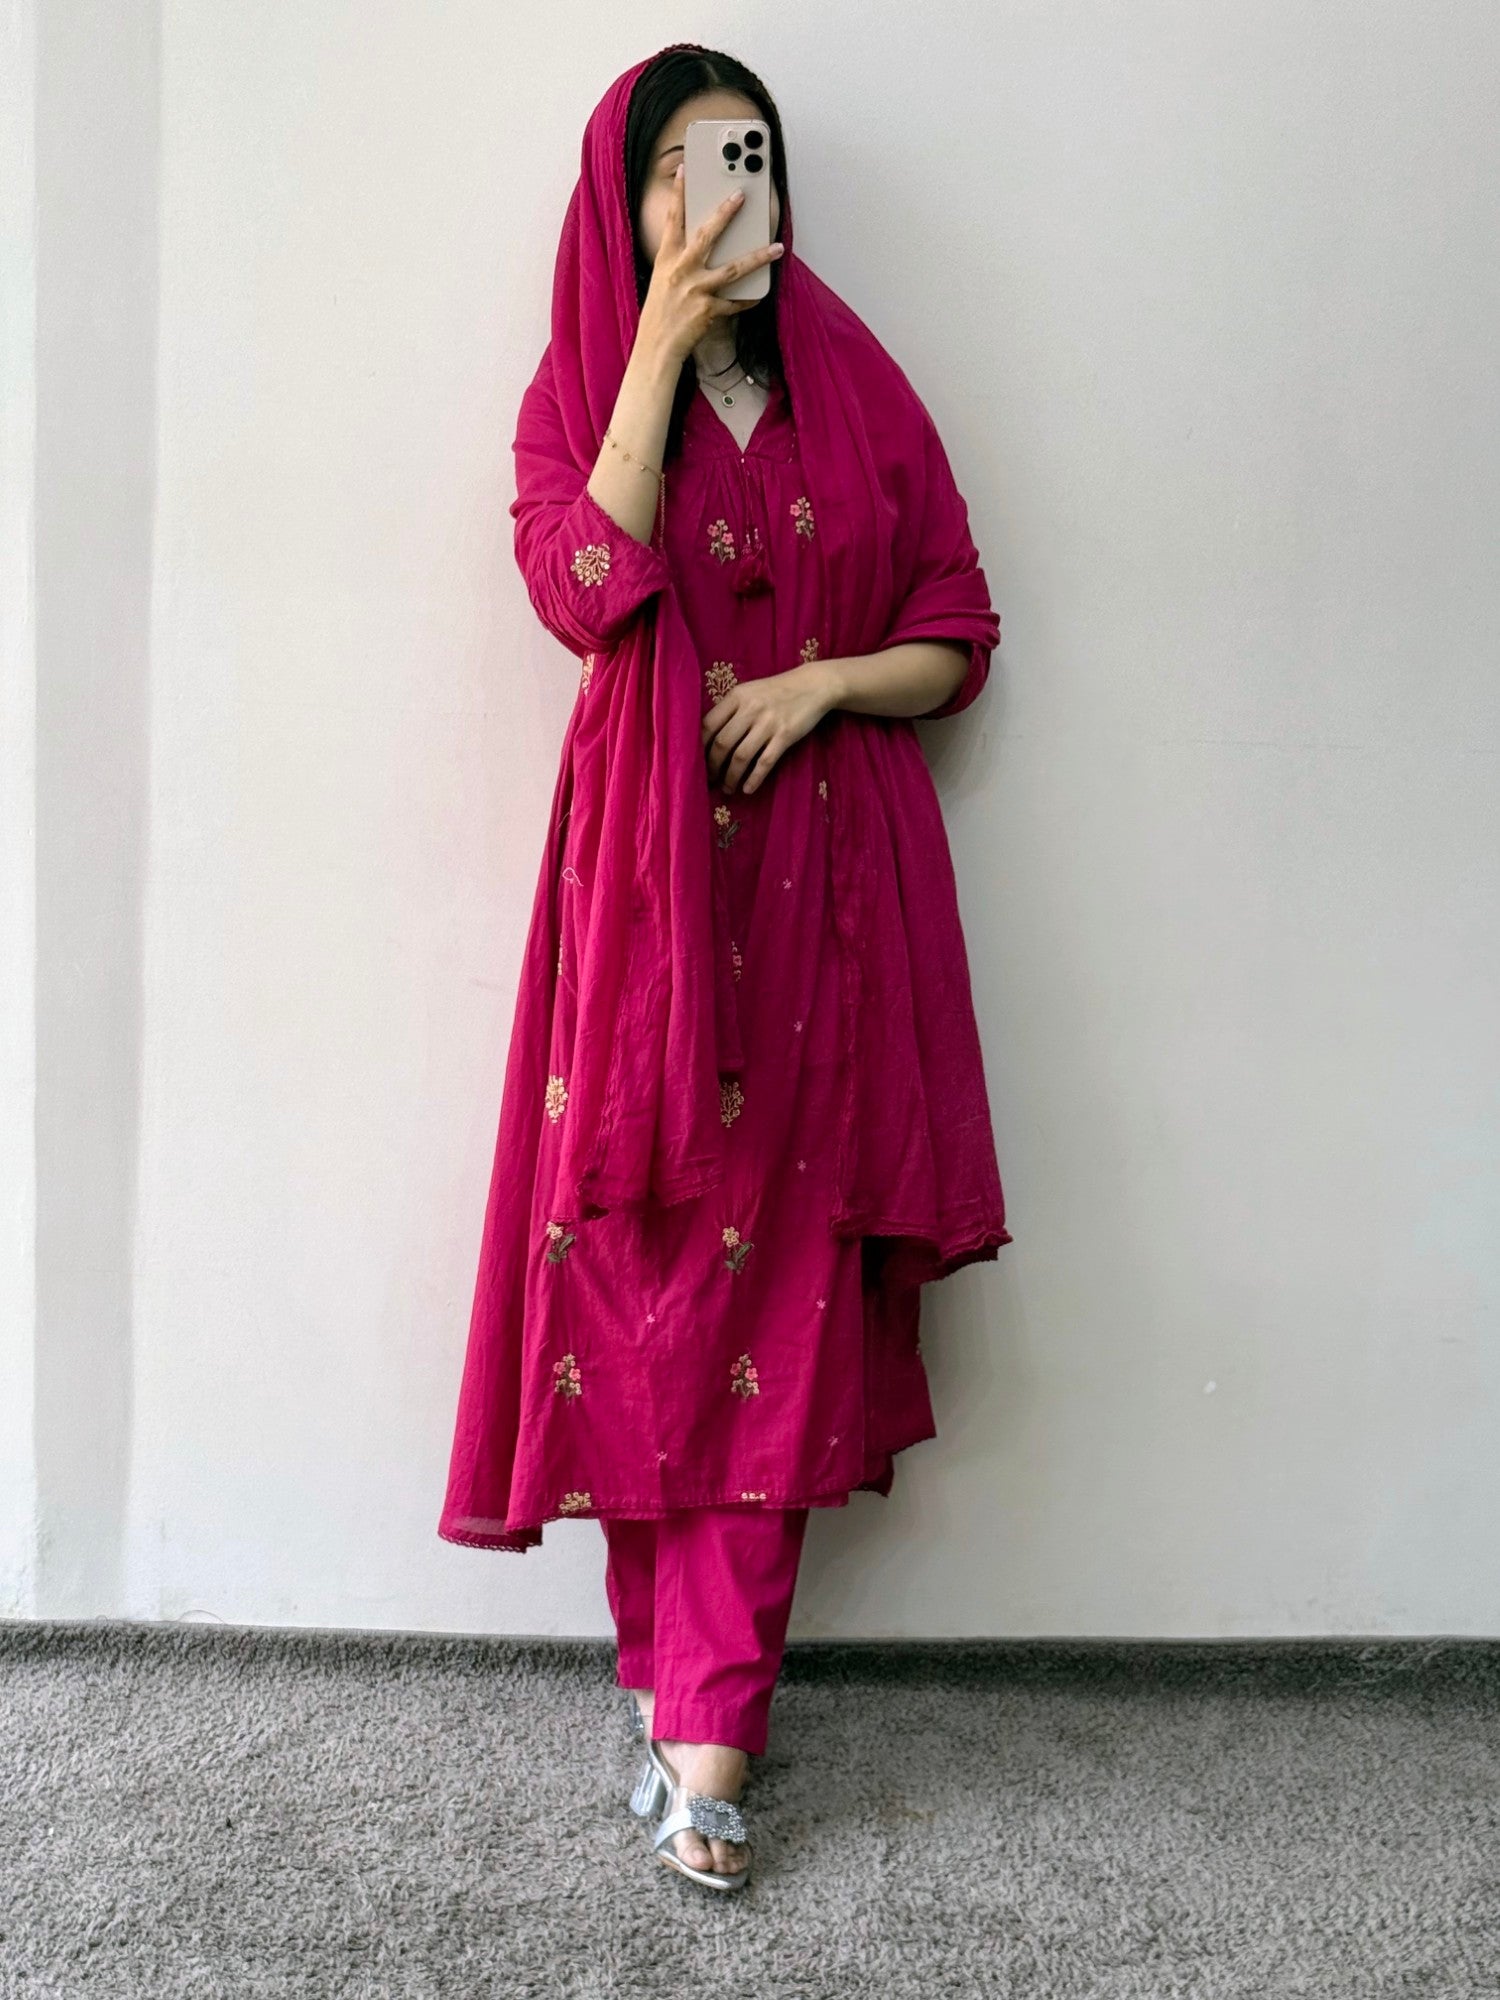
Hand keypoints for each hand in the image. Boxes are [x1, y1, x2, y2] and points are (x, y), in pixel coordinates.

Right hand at [637, 163, 785, 369]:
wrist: (656, 347)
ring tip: (777, 248)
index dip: (678, 194)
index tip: (684, 170)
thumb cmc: (660, 313)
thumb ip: (681, 260)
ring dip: (758, 257)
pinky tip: (760, 294)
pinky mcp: (708, 311)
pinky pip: (736, 303)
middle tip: (741, 196)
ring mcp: (695, 290)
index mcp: (666, 259)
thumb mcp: (663, 280)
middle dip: (725, 214)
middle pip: (707, 235)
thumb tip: (704, 246)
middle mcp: (681, 271)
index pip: (673, 220)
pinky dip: (748, 299)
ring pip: (733, 269)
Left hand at [703, 664, 834, 795]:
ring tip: (728, 788)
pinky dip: (754, 779)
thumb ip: (731, 709)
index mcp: (737, 696)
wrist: (813, 685)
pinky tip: (747, 789)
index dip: (699, 747)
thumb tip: (709, 737)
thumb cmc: (777, 691)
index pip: (708, 724)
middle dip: (712, 766)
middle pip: (722, 743)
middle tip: (710, 779)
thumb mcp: (750, 692)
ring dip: (731, 777)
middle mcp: (750, 709)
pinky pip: (765, 762)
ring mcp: (768, 723)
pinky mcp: (785, 736)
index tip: (696, 761)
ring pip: (741, 757)